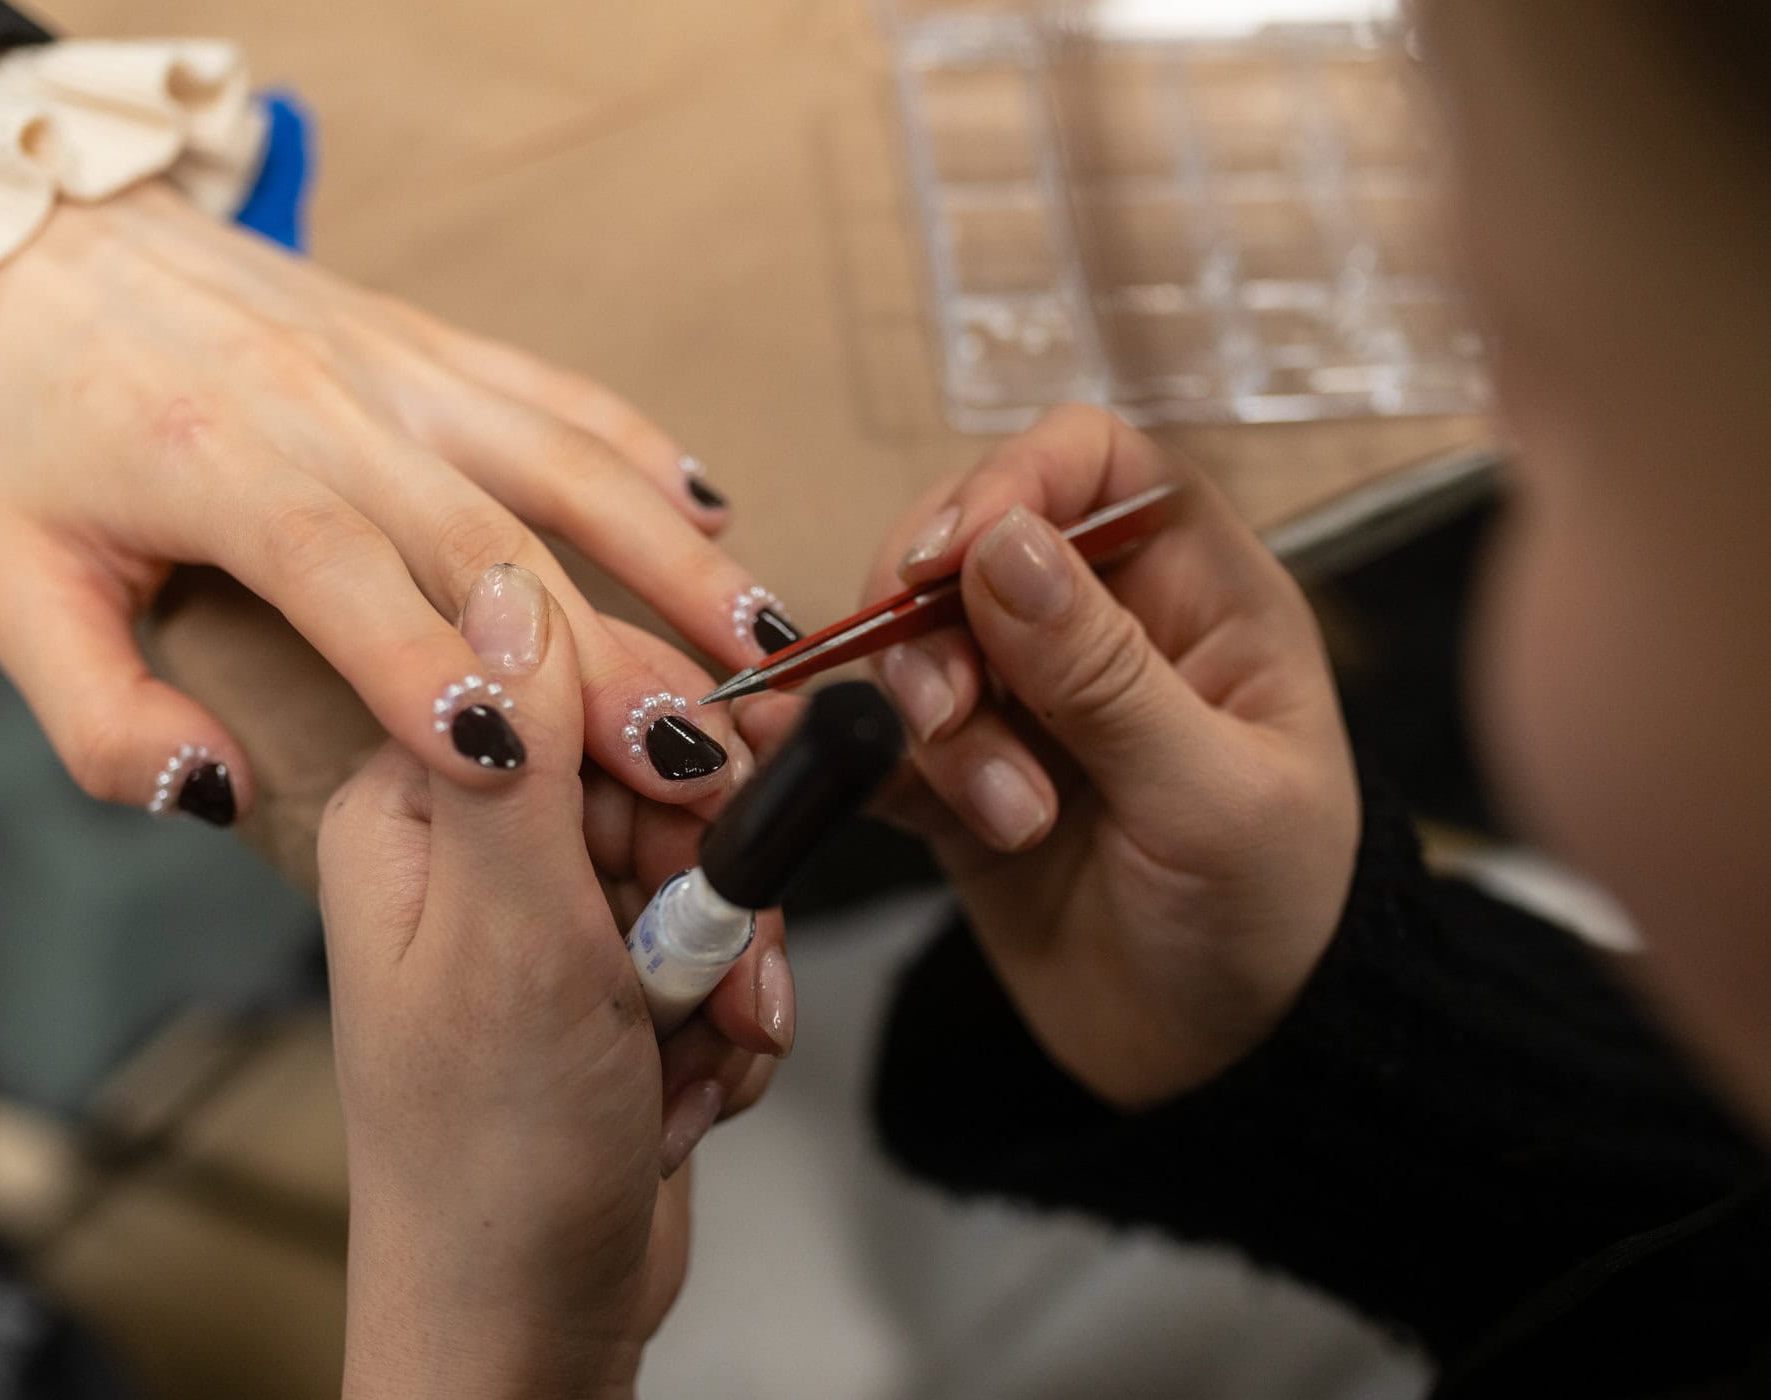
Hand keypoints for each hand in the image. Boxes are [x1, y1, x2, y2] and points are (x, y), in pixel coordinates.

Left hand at [0, 182, 771, 824]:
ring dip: (670, 556)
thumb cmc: (41, 430)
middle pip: (490, 539)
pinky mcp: (438, 344)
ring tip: (758, 644)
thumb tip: (215, 796)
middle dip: (598, 654)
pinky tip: (718, 515)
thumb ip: (100, 718)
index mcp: (221, 469)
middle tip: (686, 752)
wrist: (53, 246)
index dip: (425, 667)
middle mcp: (333, 408)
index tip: (509, 761)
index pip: (342, 571)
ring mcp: (402, 367)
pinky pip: (562, 396)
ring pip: (562, 463)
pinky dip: (646, 453)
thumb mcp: (15, 587)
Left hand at [319, 564, 783, 1399]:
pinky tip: (693, 1080)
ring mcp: (548, 912)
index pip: (559, 672)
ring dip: (731, 960)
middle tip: (703, 963)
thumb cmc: (492, 1167)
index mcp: (417, 807)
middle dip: (709, 874)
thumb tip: (507, 576)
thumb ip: (523, 758)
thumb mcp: (514, 940)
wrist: (527, 1328)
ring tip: (694, 1047)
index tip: (703, 798)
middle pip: (656, 762)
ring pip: (707, 855)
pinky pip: (719, 938)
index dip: (655, 729)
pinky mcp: (610, 973)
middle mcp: (477, 845)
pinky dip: (732, 1011)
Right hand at [751, 408, 1358, 1107]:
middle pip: (971, 544)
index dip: (1013, 484)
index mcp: (1200, 593)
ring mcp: (1028, 703)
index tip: (954, 561)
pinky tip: (884, 800)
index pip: (1093, 464)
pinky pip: (882, 737)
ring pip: (916, 642)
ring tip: (1004, 817)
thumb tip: (1005, 544)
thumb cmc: (1274, 923)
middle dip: (937, 623)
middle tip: (950, 715)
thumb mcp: (1212, 795)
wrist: (1229, 1068)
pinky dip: (867, 762)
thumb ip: (1105, 673)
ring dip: (927, 722)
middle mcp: (1105, 627)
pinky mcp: (963, 778)